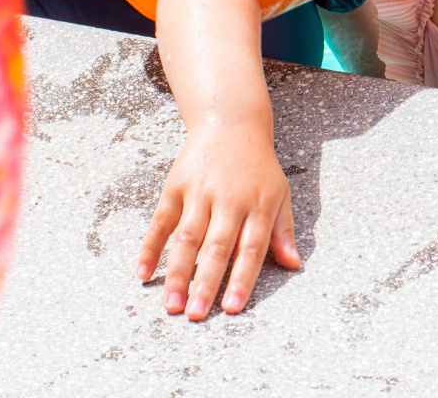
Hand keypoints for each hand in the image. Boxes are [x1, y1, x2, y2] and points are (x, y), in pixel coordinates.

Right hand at [136, 119, 300, 319]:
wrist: (231, 122)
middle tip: (196, 315)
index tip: (231, 308)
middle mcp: (229, 198)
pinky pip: (161, 220)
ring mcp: (201, 190)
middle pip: (216, 246)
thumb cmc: (258, 166)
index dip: (241, 279)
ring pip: (187, 236)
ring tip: (171, 305)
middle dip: (205, 283)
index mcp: (258, 204)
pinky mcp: (177, 184)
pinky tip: (143, 272)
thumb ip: (284, 230)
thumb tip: (294, 264)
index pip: (250, 248)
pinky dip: (151, 246)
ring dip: (177, 272)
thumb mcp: (280, 192)